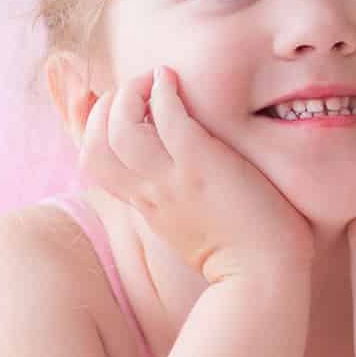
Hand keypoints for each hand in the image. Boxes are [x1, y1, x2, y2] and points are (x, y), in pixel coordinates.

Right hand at [76, 65, 313, 282]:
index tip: (116, 106)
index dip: (91, 125)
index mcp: (144, 204)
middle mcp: (148, 192)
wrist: (263, 277)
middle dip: (105, 107)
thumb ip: (174, 199)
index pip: (93, 161)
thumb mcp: (189, 223)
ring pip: (119, 129)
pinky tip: (172, 79)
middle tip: (136, 89)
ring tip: (154, 79)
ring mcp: (171, 179)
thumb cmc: (239, 252)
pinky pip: (166, 116)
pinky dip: (163, 90)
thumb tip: (176, 178)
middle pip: (95, 145)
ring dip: (130, 93)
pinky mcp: (200, 165)